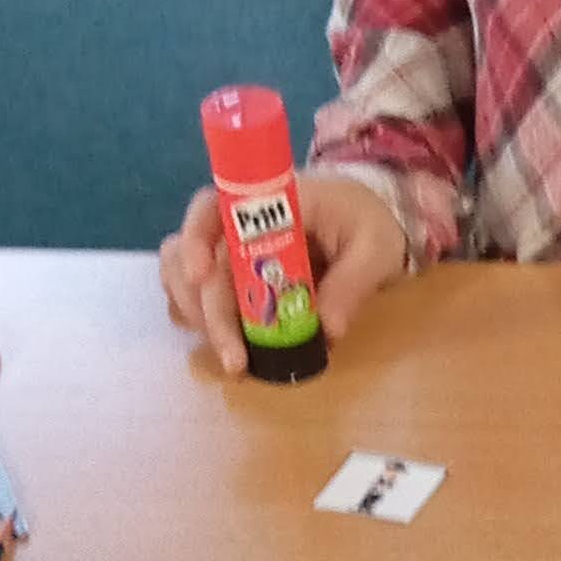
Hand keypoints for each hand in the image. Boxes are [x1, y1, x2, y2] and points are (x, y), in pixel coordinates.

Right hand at [159, 172, 412, 376]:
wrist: (368, 225)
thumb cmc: (369, 225)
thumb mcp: (377, 249)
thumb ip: (354, 283)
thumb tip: (329, 330)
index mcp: (268, 202)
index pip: (212, 205)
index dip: (196, 237)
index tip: (201, 276)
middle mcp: (236, 223)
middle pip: (193, 257)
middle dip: (208, 310)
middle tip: (234, 357)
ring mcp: (228, 249)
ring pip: (182, 276)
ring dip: (198, 318)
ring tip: (233, 358)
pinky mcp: (230, 275)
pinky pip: (195, 295)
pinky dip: (201, 320)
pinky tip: (229, 346)